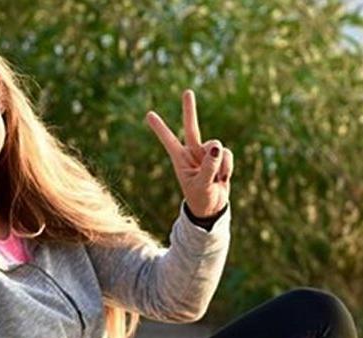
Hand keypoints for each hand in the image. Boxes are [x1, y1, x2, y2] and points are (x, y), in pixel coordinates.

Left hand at [146, 89, 232, 217]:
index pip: (169, 141)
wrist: (212, 207)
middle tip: (187, 92)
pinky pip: (227, 155)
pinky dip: (227, 167)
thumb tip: (217, 146)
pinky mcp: (220, 157)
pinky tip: (222, 177)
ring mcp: (207, 154)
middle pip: (191, 127)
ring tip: (215, 178)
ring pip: (217, 146)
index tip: (148, 114)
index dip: (160, 128)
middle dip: (190, 110)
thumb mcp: (201, 186)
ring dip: (219, 164)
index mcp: (180, 159)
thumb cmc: (200, 198)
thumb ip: (209, 167)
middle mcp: (192, 153)